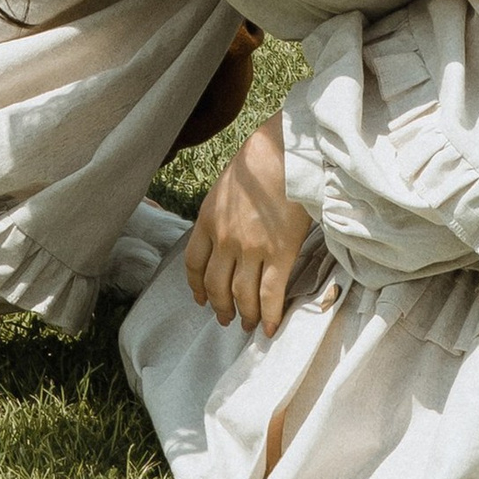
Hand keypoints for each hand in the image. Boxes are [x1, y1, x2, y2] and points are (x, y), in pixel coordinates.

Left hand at [184, 116, 312, 335]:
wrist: (284, 150)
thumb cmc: (259, 160)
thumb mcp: (226, 186)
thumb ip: (221, 213)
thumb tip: (227, 233)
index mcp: (208, 219)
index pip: (194, 263)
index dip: (196, 286)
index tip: (200, 299)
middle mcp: (225, 238)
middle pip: (216, 285)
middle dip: (220, 307)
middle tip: (226, 319)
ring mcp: (251, 248)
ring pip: (242, 294)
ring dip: (244, 314)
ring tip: (249, 325)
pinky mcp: (280, 253)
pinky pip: (270, 294)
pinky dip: (269, 314)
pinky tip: (270, 327)